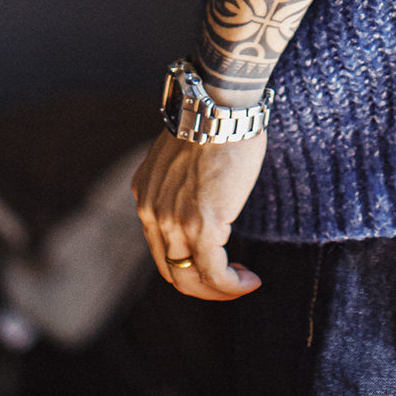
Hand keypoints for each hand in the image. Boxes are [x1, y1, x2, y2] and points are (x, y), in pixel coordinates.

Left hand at [131, 127, 266, 299]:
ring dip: (220, 289)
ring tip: (245, 282)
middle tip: (232, 280)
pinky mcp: (203, 227)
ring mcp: (175, 223)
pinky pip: (216, 273)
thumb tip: (203, 192)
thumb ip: (182, 180)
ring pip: (192, 279)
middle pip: (172, 270)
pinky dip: (233, 285)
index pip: (161, 247)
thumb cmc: (214, 121)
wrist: (220, 106)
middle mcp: (152, 213)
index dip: (189, 262)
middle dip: (203, 284)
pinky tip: (250, 281)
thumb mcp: (184, 155)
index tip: (217, 260)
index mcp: (146, 196)